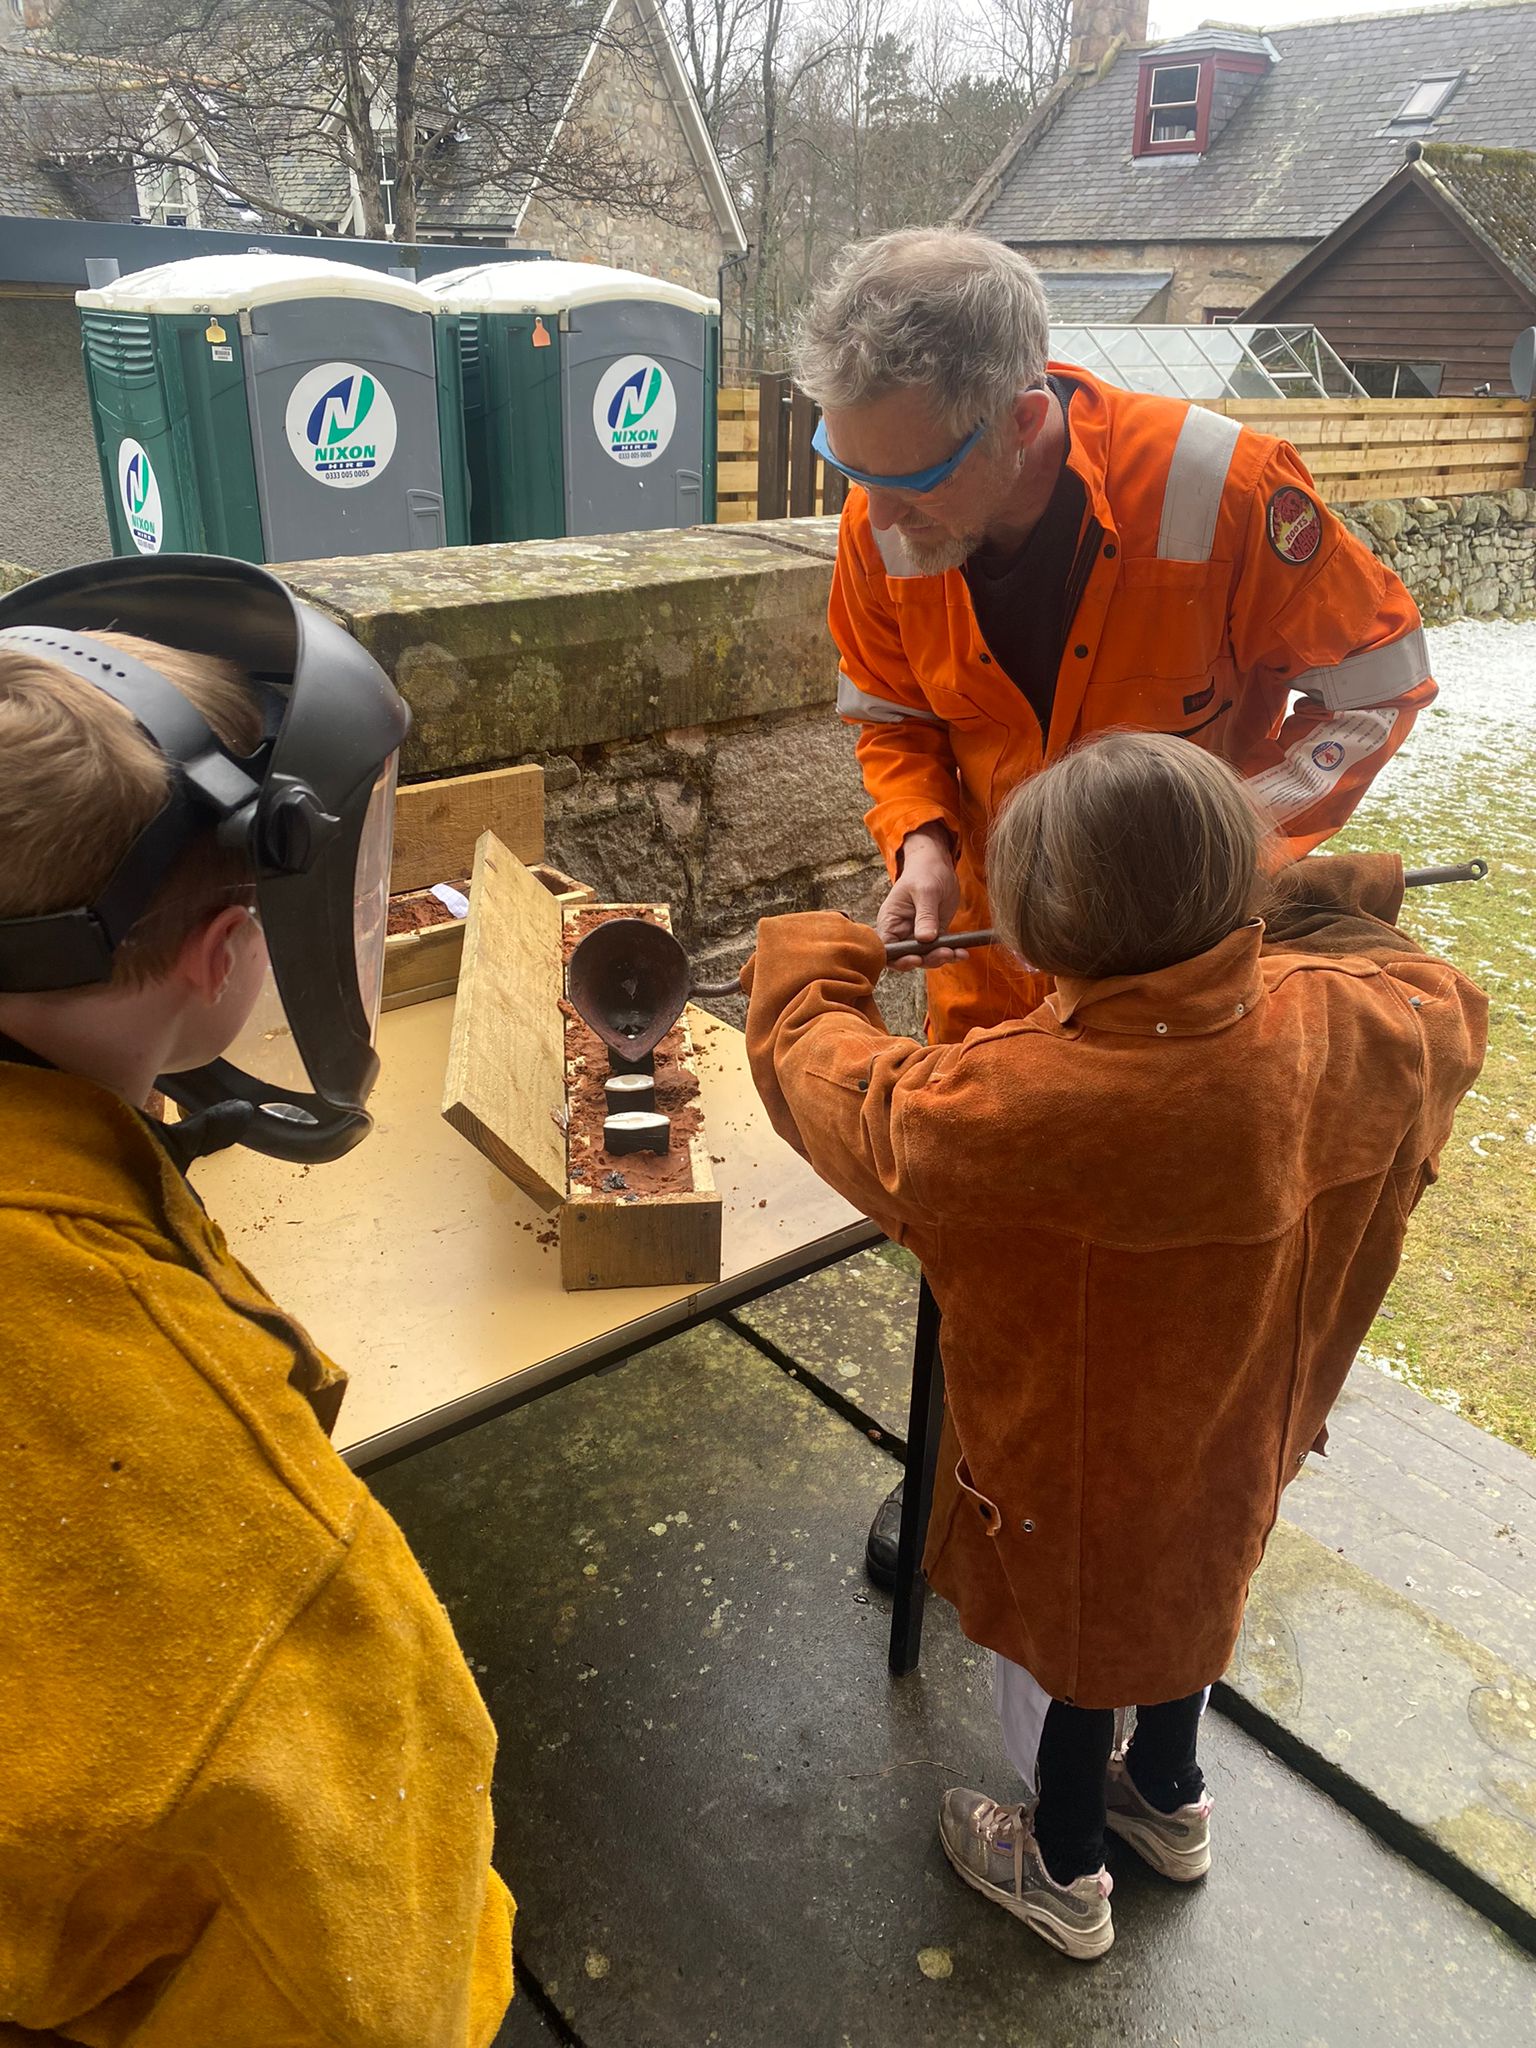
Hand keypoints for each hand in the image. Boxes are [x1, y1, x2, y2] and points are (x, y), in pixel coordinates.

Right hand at [877, 825, 962, 970]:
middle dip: (925, 959)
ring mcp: (917, 934)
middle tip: (944, 953)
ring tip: (957, 953)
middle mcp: (900, 931)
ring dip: (940, 958)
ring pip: (924, 957)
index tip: (915, 959)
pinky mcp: (933, 934)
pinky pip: (939, 950)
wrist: (938, 865)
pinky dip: (951, 953)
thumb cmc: (924, 872)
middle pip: (906, 957)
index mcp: (890, 921)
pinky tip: (962, 953)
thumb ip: (925, 916)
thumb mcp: (926, 892)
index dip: (897, 959)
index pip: (886, 949)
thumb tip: (925, 939)